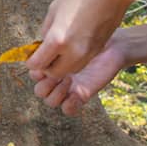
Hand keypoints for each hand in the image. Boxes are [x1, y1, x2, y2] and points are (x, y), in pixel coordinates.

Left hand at [25, 0, 137, 80]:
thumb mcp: (54, 10)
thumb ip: (46, 31)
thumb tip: (43, 44)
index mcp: (58, 40)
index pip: (37, 64)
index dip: (31, 61)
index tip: (31, 54)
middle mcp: (73, 51)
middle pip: (53, 73)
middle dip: (46, 66)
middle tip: (43, 54)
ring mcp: (88, 53)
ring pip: (69, 71)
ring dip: (60, 65)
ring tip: (57, 50)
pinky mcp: (97, 50)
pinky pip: (81, 63)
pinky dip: (72, 61)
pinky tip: (70, 46)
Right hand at [30, 20, 146, 114]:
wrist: (113, 45)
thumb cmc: (89, 36)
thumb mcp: (67, 36)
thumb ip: (51, 42)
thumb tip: (39, 46)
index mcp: (51, 64)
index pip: (34, 74)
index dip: (35, 71)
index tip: (45, 63)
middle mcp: (58, 78)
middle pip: (39, 91)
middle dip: (44, 83)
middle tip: (56, 74)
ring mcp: (69, 88)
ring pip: (50, 101)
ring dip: (55, 93)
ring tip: (68, 80)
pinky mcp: (82, 95)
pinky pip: (68, 109)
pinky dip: (68, 104)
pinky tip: (75, 91)